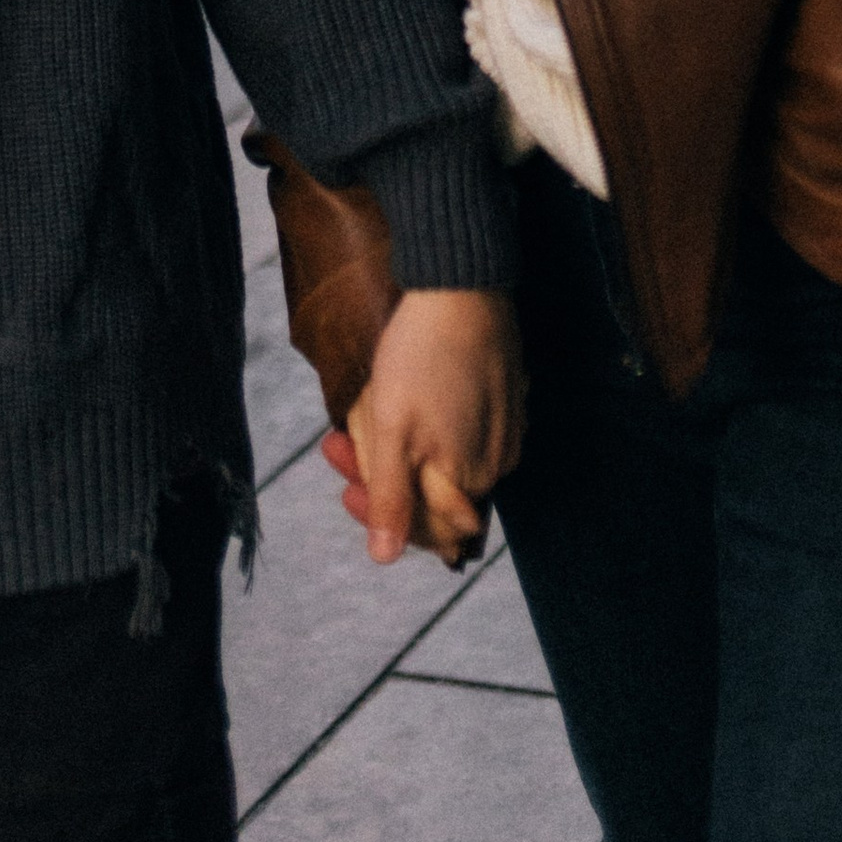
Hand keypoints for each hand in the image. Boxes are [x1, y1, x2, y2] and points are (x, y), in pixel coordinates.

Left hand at [341, 287, 523, 566]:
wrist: (463, 283)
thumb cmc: (422, 356)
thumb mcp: (392, 430)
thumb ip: (391, 497)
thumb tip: (384, 558)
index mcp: (470, 478)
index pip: (429, 531)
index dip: (383, 520)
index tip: (346, 491)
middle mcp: (497, 464)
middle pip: (432, 494)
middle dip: (380, 477)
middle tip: (335, 446)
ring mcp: (506, 428)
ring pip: (444, 461)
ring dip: (397, 451)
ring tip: (354, 420)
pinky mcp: (505, 397)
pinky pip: (462, 432)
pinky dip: (426, 428)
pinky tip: (399, 403)